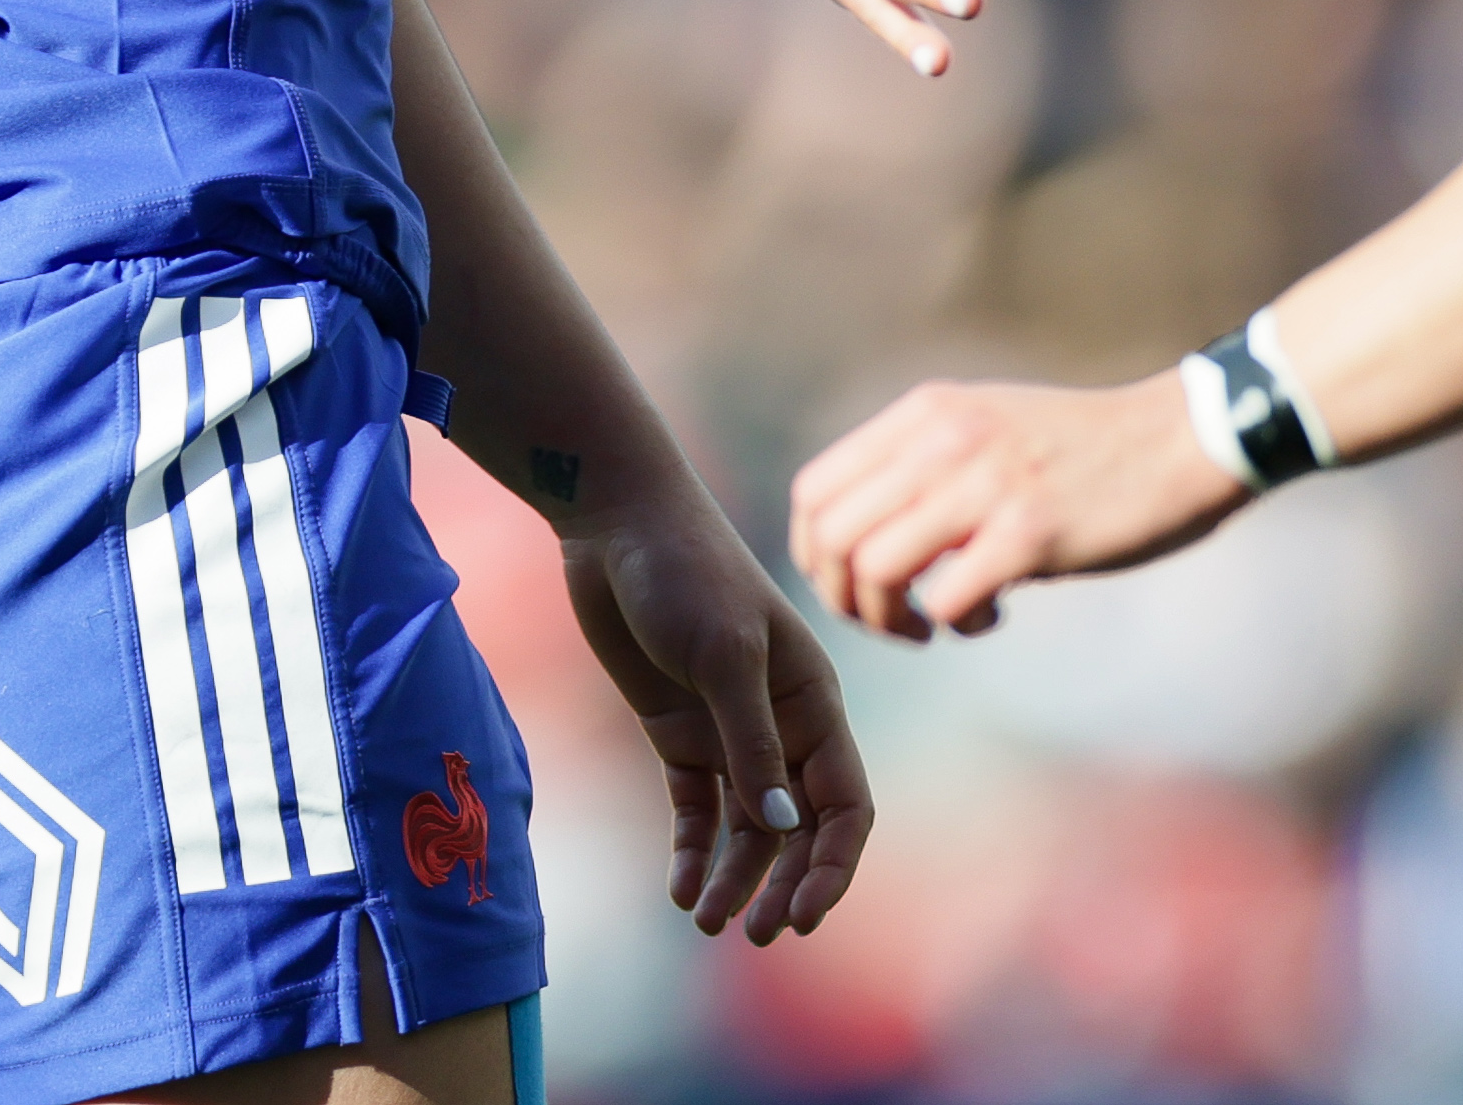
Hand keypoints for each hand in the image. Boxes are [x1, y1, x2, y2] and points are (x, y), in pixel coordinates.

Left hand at [561, 496, 872, 942]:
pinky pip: (696, 808)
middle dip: (784, 884)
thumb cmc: (688, 572)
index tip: (802, 917)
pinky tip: (680, 889)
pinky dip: (692, 851)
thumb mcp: (725, 654)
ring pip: (745, 829)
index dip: (833, 864)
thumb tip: (781, 832)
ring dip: (734, 878)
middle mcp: (780, 726)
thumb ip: (751, 742)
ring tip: (708, 923)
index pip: (845, 803)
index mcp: (814, 703)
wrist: (618, 526)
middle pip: (799, 829)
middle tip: (754, 934)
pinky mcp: (678, 733)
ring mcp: (728, 732)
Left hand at [790, 374, 1243, 642]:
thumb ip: (921, 460)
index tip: (854, 586)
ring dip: (891, 620)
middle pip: (832, 538)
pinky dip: (957, 624)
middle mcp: (943, 440)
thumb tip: (861, 532)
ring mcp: (985, 484)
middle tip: (891, 618)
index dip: (815, 556)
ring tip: (933, 623)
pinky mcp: (1030, 531)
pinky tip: (991, 614)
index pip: (813, 491)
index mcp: (925, 412)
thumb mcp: (984, 422)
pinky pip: (947, 600)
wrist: (1179, 438)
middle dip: (845, 599)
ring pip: (874, 569)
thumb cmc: (1082, 446)